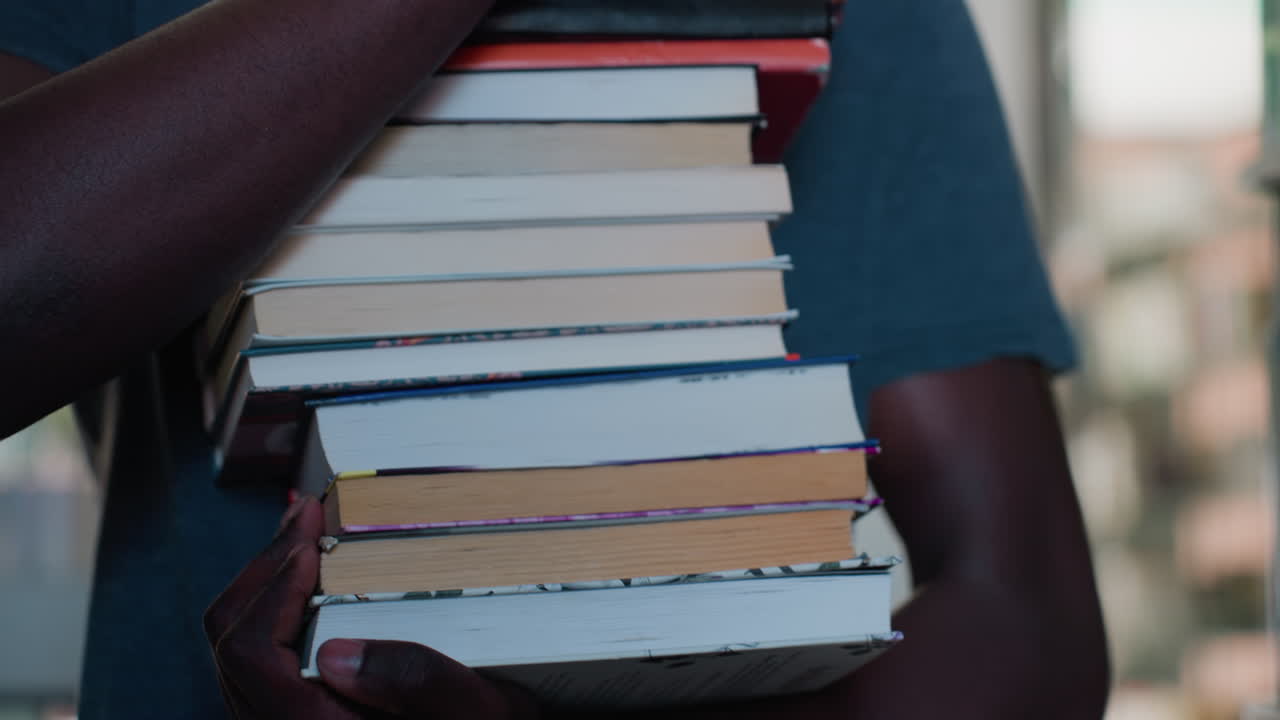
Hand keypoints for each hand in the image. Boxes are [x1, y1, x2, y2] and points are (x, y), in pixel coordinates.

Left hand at [204, 496, 537, 717]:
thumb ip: (418, 683)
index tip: (312, 547)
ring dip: (267, 582)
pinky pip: (258, 657)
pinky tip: (310, 576)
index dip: (273, 592)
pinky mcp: (294, 714)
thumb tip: (337, 651)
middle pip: (231, 642)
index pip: (251, 656)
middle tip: (306, 517)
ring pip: (237, 647)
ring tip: (305, 534)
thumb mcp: (477, 711)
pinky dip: (275, 607)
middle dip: (266, 568)